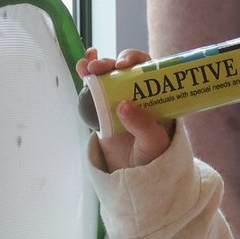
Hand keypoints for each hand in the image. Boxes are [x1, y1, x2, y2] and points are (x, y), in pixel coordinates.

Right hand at [77, 47, 174, 171]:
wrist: (137, 178)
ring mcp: (119, 100)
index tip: (124, 65)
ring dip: (97, 66)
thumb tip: (123, 105)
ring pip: (108, 77)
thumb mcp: (154, 143)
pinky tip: (82, 66)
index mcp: (157, 96)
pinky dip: (87, 76)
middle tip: (102, 68)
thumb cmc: (154, 158)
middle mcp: (138, 94)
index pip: (149, 69)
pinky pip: (94, 90)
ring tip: (87, 66)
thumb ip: (143, 125)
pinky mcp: (103, 110)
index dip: (136, 61)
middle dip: (112, 63)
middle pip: (125, 70)